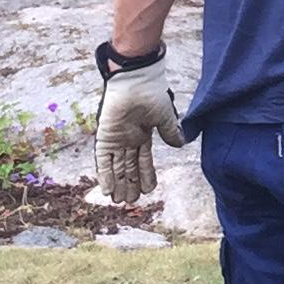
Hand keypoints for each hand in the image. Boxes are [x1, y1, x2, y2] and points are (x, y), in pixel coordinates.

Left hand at [92, 42, 184, 206]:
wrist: (136, 81)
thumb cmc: (151, 94)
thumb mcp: (164, 117)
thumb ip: (170, 132)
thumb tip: (180, 144)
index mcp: (143, 135)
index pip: (144, 161)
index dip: (146, 176)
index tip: (148, 191)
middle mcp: (128, 140)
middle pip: (129, 168)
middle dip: (130, 184)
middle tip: (130, 202)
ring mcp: (116, 139)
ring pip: (116, 167)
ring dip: (118, 184)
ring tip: (120, 201)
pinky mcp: (105, 137)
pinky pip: (103, 160)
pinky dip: (105, 175)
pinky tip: (107, 189)